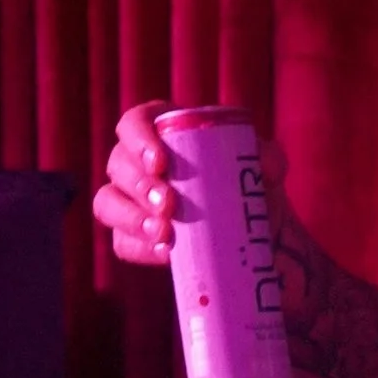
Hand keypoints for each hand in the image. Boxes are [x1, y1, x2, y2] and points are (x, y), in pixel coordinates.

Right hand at [93, 102, 292, 268]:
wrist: (258, 239)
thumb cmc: (253, 189)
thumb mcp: (265, 169)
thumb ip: (269, 157)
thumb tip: (265, 164)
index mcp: (162, 132)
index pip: (134, 123)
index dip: (138, 138)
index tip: (160, 162)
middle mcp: (138, 163)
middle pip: (118, 164)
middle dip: (139, 185)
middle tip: (168, 204)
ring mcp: (131, 201)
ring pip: (108, 203)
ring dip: (131, 217)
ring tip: (164, 232)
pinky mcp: (133, 237)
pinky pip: (121, 242)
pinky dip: (139, 248)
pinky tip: (164, 254)